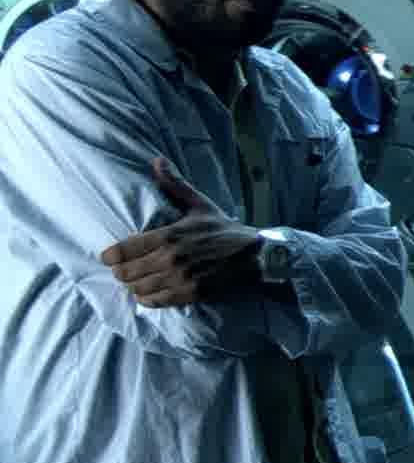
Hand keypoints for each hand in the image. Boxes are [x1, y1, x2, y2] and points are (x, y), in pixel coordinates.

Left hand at [100, 158, 261, 307]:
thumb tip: (157, 161)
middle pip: (125, 273)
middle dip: (121, 272)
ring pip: (138, 289)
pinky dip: (148, 299)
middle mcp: (171, 258)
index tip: (110, 257)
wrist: (255, 255)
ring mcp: (180, 278)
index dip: (110, 256)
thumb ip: (175, 186)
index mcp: (169, 235)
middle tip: (125, 269)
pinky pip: (155, 301)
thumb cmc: (224, 229)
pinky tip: (149, 294)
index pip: (122, 251)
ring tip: (137, 281)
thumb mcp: (199, 205)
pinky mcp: (190, 293)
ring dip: (134, 286)